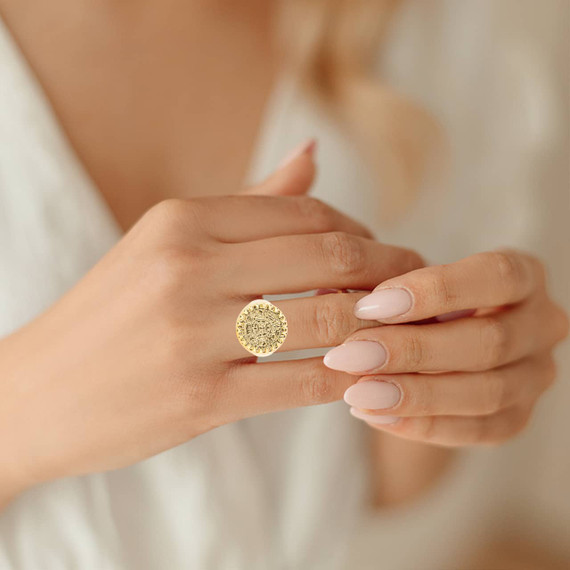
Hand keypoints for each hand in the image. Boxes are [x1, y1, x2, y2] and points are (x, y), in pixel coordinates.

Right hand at [0, 151, 422, 501]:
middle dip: (389, 272)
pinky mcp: (199, 398)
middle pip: (328, 256)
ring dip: (378, 324)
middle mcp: (187, 266)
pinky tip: (366, 375)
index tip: (386, 254)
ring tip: (402, 330)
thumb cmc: (110, 316)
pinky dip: (346, 377)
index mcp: (182, 220)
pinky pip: (302, 383)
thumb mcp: (166, 243)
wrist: (37, 392)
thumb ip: (247, 203)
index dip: (362, 234)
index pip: (307, 213)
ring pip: (324, 319)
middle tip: (417, 287)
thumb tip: (313, 154)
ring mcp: (192, 334)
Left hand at [324, 250, 568, 445]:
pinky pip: (476, 431)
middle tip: (349, 355)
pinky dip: (421, 424)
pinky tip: (373, 414)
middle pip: (489, 341)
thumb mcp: (406, 286)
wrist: (435, 352)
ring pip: (486, 393)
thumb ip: (383, 288)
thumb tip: (329, 294)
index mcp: (522, 277)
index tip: (371, 304)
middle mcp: (542, 325)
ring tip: (356, 392)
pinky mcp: (517, 419)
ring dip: (415, 394)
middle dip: (412, 350)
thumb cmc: (418, 305)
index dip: (435, 291)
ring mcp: (534, 377)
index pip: (495, 276)